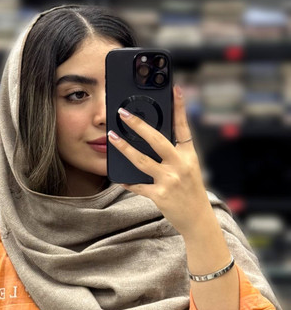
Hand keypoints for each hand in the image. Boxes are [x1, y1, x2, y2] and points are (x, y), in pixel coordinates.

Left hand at [107, 84, 211, 237]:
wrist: (198, 220)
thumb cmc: (191, 191)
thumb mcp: (189, 169)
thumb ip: (175, 154)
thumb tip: (152, 138)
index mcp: (189, 156)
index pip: (184, 127)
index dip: (180, 107)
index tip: (175, 89)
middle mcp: (181, 165)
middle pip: (157, 140)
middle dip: (138, 125)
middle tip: (123, 113)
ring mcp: (170, 180)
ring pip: (142, 160)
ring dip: (124, 148)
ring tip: (112, 137)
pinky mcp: (160, 195)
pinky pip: (138, 185)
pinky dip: (127, 181)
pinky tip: (118, 177)